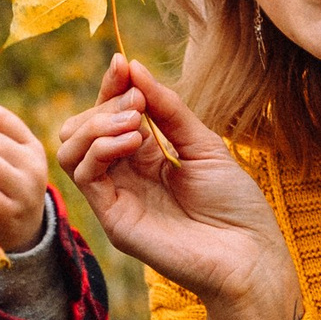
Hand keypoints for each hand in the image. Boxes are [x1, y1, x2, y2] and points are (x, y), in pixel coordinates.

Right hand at [59, 55, 301, 319]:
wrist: (249, 255)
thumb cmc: (234, 205)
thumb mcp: (203, 144)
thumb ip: (167, 109)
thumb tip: (133, 67)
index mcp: (146, 158)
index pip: (109, 116)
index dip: (111, 87)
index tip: (122, 63)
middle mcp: (125, 177)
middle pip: (81, 130)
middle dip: (103, 105)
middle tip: (137, 102)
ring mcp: (116, 198)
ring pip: (71, 151)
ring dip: (96, 125)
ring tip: (134, 121)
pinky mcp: (113, 219)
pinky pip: (84, 176)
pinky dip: (100, 149)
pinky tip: (133, 141)